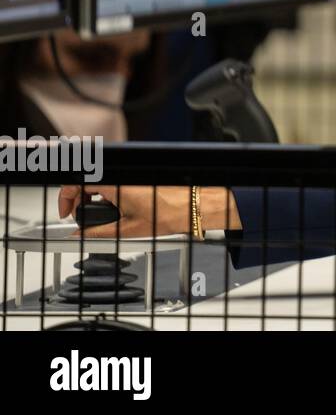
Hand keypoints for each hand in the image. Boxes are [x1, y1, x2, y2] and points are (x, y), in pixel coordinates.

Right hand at [57, 185, 241, 237]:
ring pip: (99, 183)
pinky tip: (110, 211)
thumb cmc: (167, 215)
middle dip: (77, 200)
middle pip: (87, 182)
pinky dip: (105, 196)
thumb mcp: (126, 230)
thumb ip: (97, 233)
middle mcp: (122, 178)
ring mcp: (129, 179)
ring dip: (91, 199)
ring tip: (94, 218)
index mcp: (116, 185)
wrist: (190, 208)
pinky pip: (112, 184)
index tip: (65, 212)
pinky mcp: (136, 181)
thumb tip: (78, 236)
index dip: (66, 197)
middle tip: (78, 218)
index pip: (79, 182)